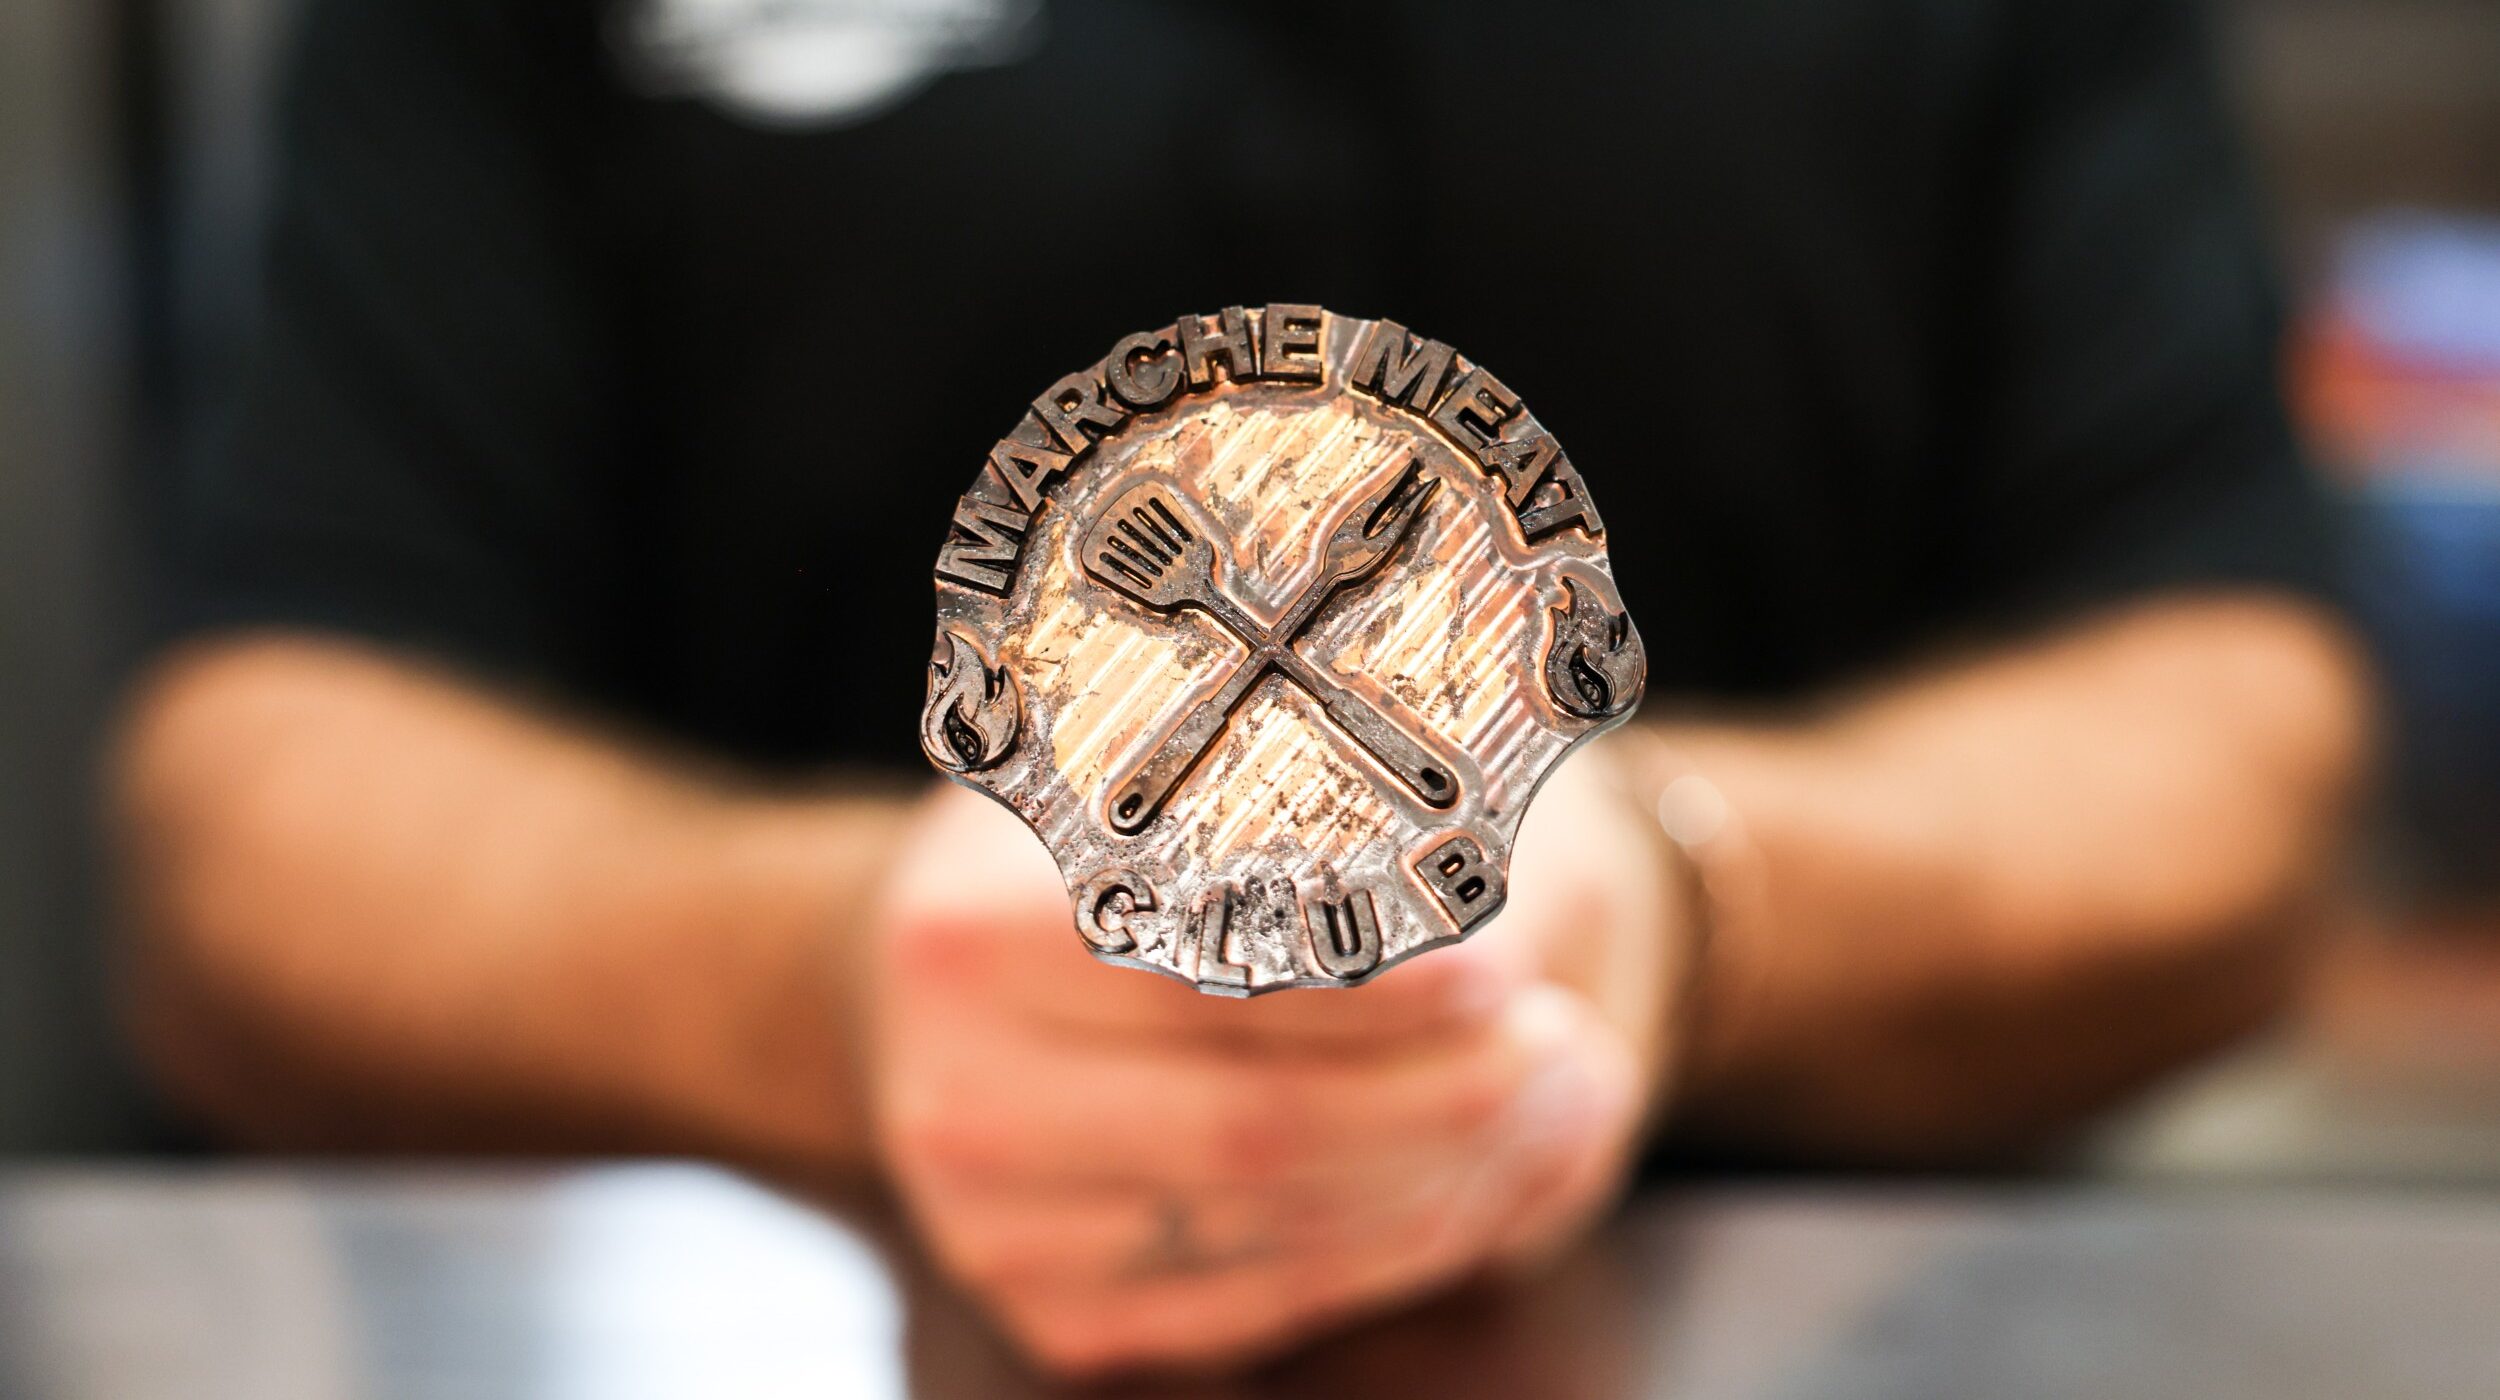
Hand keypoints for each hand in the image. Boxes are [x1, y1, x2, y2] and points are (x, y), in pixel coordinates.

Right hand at [867, 746, 1688, 1376]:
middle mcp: (955, 1095)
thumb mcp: (1203, 772)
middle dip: (1446, 1099)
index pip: (1203, 983)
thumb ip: (1343, 833)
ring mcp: (995, 1226)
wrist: (986, 957)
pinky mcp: (1054, 1311)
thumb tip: (1505, 948)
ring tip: (1555, 1091)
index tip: (1501, 971)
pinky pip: (1267, 1303)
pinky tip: (1477, 1170)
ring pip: (1279, 1229)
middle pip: (1255, 1129)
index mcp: (963, 932)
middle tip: (1560, 1044)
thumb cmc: (1123, 839)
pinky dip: (1399, 1245)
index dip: (1372, 993)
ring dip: (1454, 1174)